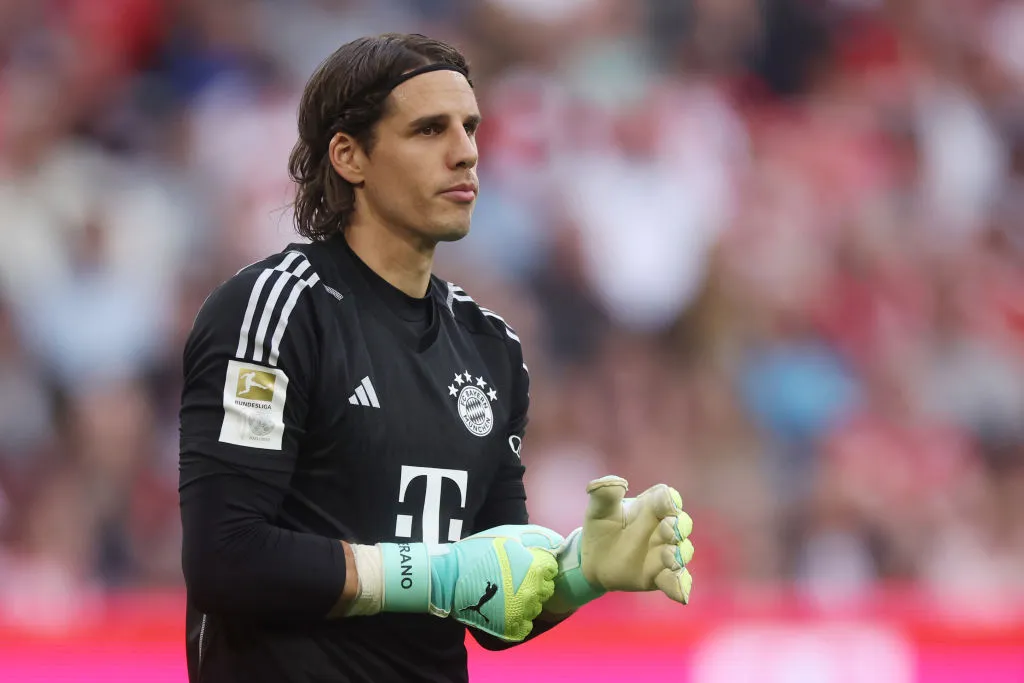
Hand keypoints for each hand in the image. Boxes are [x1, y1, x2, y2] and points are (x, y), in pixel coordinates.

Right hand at [351, 525, 560, 642]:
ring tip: (506, 592)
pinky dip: (518, 620)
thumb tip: (557, 543)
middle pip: (545, 589)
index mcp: (534, 566)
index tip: (524, 563)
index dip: (538, 564)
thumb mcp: (506, 533)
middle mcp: (532, 590)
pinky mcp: (510, 627)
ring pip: (535, 608)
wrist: (447, 577)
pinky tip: (505, 609)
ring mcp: (522, 611)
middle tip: (513, 578)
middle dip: (533, 583)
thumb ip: (535, 536)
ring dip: (525, 601)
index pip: (551, 568)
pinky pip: (525, 626)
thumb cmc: (477, 552)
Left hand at [579, 476, 693, 601]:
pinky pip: (677, 581)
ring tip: (668, 558)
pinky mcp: (661, 576)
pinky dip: (681, 587)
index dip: (670, 500)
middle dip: (679, 526)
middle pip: (682, 523)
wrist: (593, 560)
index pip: (668, 498)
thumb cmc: (600, 528)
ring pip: (683, 552)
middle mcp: (663, 528)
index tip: (668, 503)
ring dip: (679, 554)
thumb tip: (618, 482)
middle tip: (669, 530)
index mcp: (650, 507)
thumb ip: (604, 493)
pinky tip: (681, 595)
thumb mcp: (598, 509)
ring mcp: (665, 553)